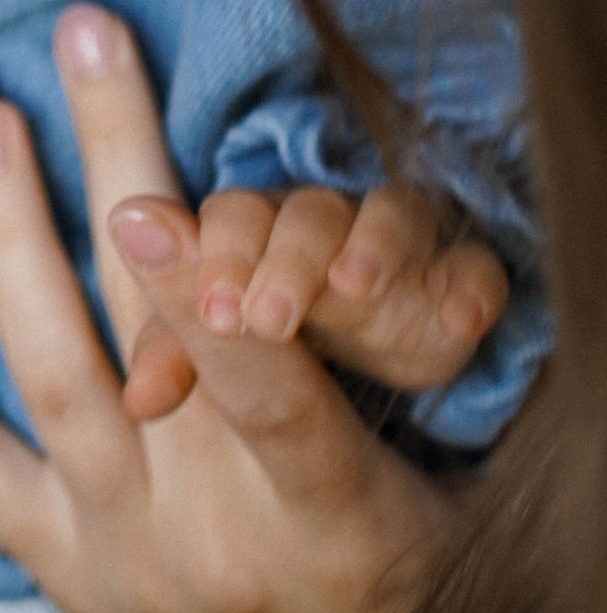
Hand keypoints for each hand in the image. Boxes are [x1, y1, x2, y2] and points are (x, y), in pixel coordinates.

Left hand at [0, 3, 455, 612]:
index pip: (272, 395)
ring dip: (8, 234)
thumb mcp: (445, 501)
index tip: (160, 202)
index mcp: (332, 512)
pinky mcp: (56, 568)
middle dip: (115, 168)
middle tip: (80, 35)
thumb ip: (404, 375)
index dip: (210, 299)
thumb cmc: (407, 602)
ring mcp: (117, 550)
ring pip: (51, 372)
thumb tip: (378, 230)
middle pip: (151, 328)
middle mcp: (211, 529)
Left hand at [154, 179, 506, 404]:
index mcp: (255, 234)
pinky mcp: (460, 288)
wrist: (357, 389)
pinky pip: (476, 271)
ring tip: (355, 288)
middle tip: (270, 317)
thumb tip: (135, 398)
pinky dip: (472, 288)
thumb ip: (177, 358)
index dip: (219, 255)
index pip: (233, 219)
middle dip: (286, 257)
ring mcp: (399, 251)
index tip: (215, 310)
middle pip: (306, 214)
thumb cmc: (272, 351)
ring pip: (390, 216)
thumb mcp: (224, 359)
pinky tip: (462, 321)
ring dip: (373, 246)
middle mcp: (326, 228)